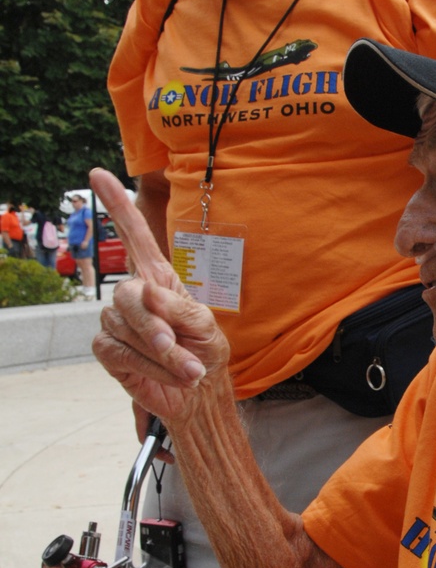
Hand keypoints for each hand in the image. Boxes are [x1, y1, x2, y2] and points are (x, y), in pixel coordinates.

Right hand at [89, 168, 229, 429]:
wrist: (199, 393)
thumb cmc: (204, 351)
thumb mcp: (205, 326)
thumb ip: (178, 309)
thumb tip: (146, 294)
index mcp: (158, 277)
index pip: (134, 235)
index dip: (117, 205)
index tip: (98, 174)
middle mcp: (133, 295)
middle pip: (127, 294)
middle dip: (154, 325)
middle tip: (179, 347)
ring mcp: (116, 322)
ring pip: (126, 329)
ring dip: (162, 354)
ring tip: (186, 368)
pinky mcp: (108, 350)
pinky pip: (119, 352)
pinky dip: (149, 366)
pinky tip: (169, 375)